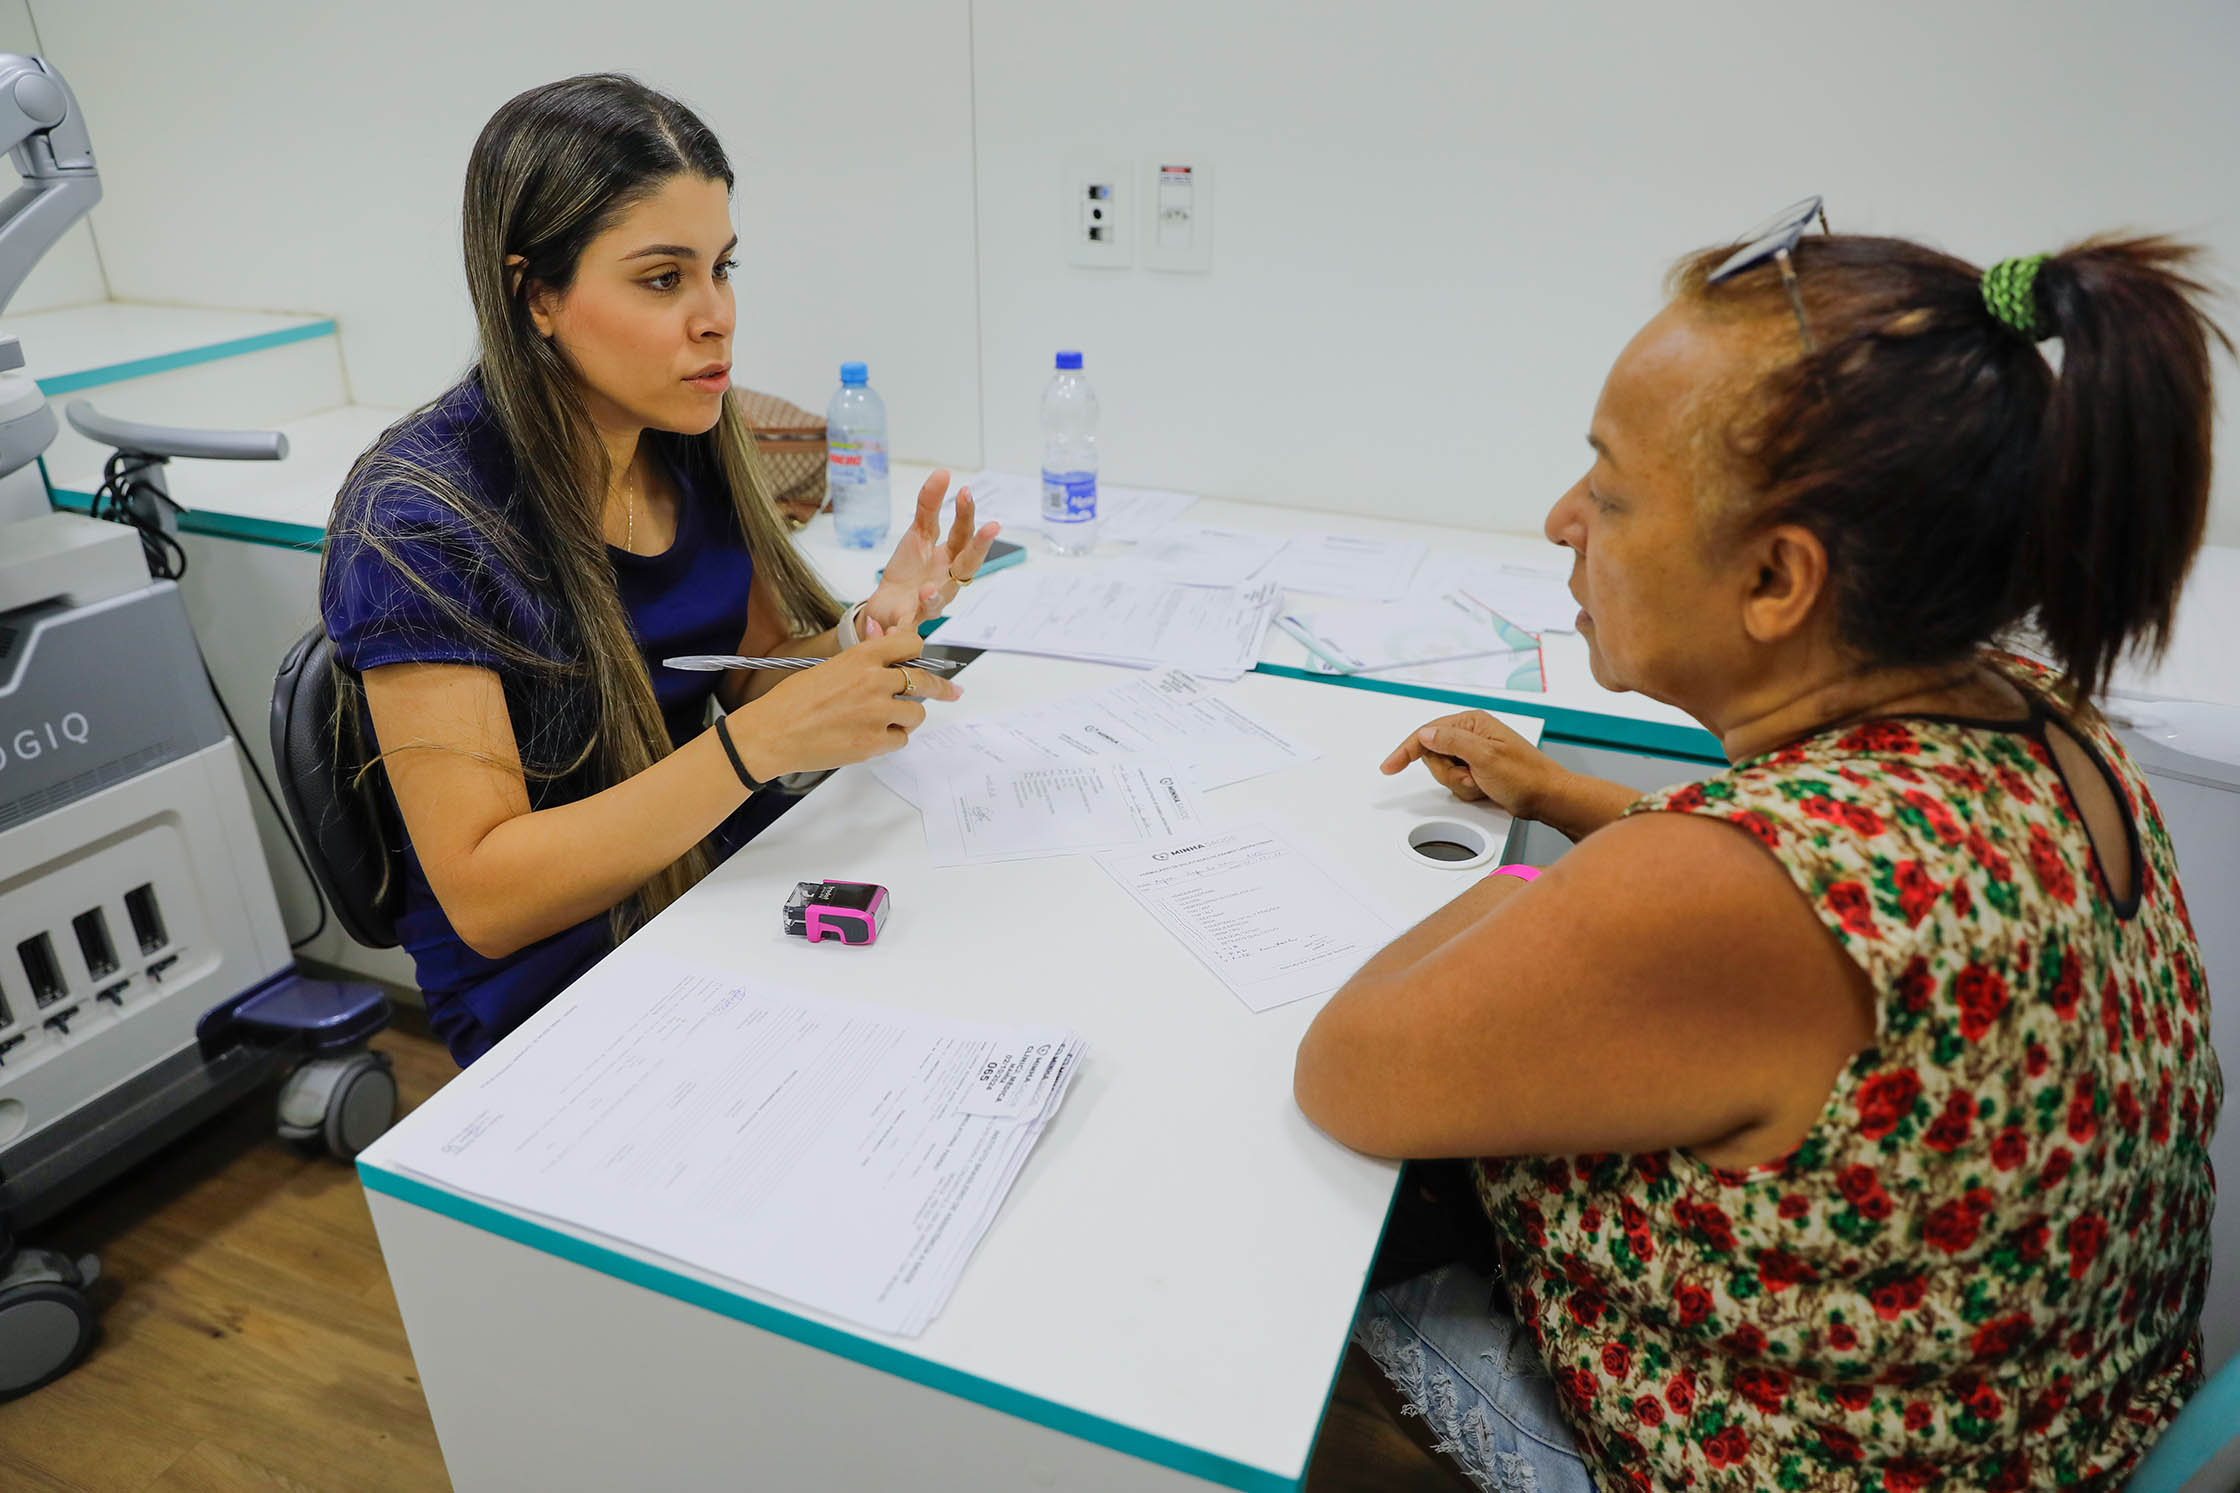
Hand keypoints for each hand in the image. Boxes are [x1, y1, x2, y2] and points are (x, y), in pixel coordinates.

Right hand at [734, 629, 960, 776]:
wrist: (773, 733)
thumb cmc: (793, 701)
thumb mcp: (829, 666)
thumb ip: (861, 659)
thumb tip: (884, 644)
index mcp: (861, 657)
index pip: (910, 644)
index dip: (917, 653)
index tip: (924, 661)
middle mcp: (875, 681)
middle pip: (923, 681)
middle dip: (940, 688)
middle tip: (952, 693)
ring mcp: (877, 713)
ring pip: (916, 713)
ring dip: (908, 717)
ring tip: (887, 720)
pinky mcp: (874, 742)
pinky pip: (901, 739)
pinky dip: (892, 738)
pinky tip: (873, 736)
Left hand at [862, 470, 1000, 635]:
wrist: (886, 604)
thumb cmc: (910, 570)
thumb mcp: (917, 534)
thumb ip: (928, 506)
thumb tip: (943, 473)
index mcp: (949, 558)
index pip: (963, 534)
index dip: (967, 514)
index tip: (966, 492)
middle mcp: (946, 580)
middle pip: (967, 565)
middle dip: (979, 547)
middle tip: (991, 527)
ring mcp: (929, 603)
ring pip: (937, 602)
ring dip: (934, 597)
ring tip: (928, 590)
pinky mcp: (908, 622)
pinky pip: (905, 627)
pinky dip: (897, 630)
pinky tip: (887, 629)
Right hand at [1381, 710, 1560, 816]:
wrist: (1547, 797)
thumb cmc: (1525, 776)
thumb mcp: (1485, 757)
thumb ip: (1452, 742)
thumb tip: (1425, 733)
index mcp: (1472, 723)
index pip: (1427, 733)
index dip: (1406, 750)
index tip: (1389, 766)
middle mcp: (1470, 734)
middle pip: (1432, 755)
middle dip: (1448, 773)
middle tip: (1471, 777)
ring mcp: (1473, 752)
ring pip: (1443, 771)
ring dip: (1459, 783)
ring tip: (1482, 784)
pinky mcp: (1476, 768)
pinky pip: (1455, 781)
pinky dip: (1467, 789)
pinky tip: (1485, 788)